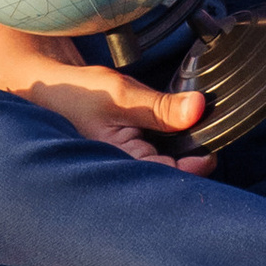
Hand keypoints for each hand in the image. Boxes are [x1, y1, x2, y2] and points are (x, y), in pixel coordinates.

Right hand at [17, 53, 213, 171]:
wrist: (54, 87)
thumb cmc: (79, 95)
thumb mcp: (123, 96)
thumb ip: (161, 107)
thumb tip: (198, 109)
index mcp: (122, 166)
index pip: (169, 178)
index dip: (195, 166)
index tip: (211, 149)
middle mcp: (126, 169)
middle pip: (171, 174)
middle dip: (191, 158)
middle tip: (206, 134)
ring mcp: (129, 159)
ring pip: (166, 161)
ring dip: (182, 146)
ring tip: (191, 128)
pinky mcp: (131, 147)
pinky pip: (158, 149)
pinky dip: (170, 139)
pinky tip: (175, 126)